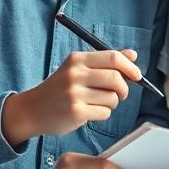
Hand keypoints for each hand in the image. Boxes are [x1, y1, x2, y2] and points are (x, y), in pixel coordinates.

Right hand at [3, 49, 141, 144]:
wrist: (31, 110)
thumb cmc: (59, 89)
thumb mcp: (78, 69)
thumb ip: (105, 61)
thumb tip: (133, 54)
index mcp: (77, 59)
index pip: (113, 58)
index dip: (130, 67)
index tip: (137, 75)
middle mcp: (75, 74)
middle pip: (116, 78)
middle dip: (124, 88)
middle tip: (120, 94)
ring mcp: (74, 93)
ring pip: (113, 98)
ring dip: (112, 103)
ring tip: (98, 103)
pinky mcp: (75, 112)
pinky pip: (105, 113)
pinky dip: (103, 114)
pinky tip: (90, 112)